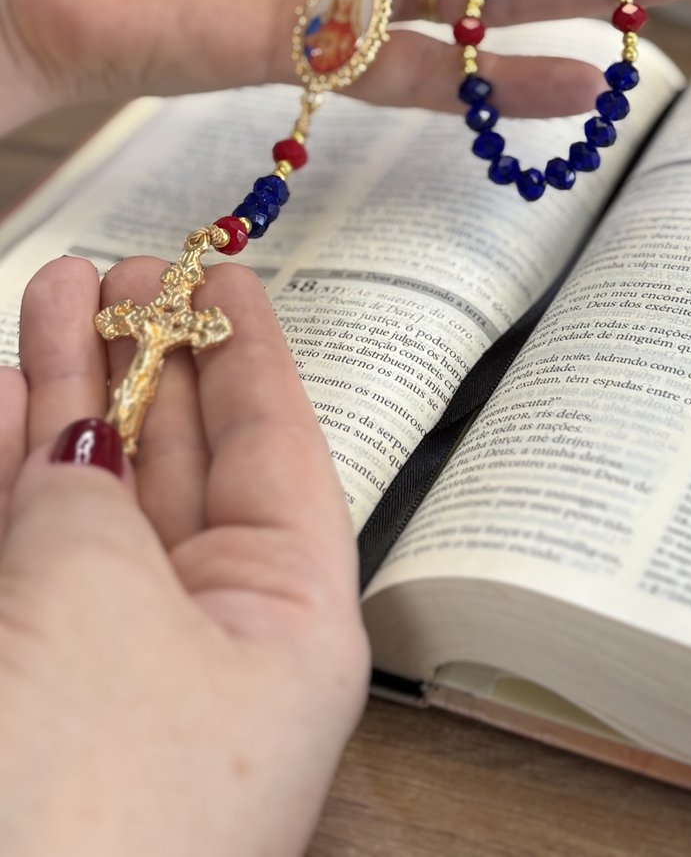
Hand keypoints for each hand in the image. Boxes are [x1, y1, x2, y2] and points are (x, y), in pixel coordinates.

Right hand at [0, 257, 367, 856]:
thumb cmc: (78, 796)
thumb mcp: (96, 597)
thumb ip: (79, 495)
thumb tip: (66, 443)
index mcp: (288, 627)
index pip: (280, 452)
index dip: (248, 352)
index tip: (223, 270)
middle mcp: (209, 647)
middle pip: (182, 465)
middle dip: (145, 360)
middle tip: (120, 268)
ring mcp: (111, 673)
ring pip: (92, 500)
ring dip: (62, 399)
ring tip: (50, 295)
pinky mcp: (31, 691)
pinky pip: (27, 550)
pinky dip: (7, 472)